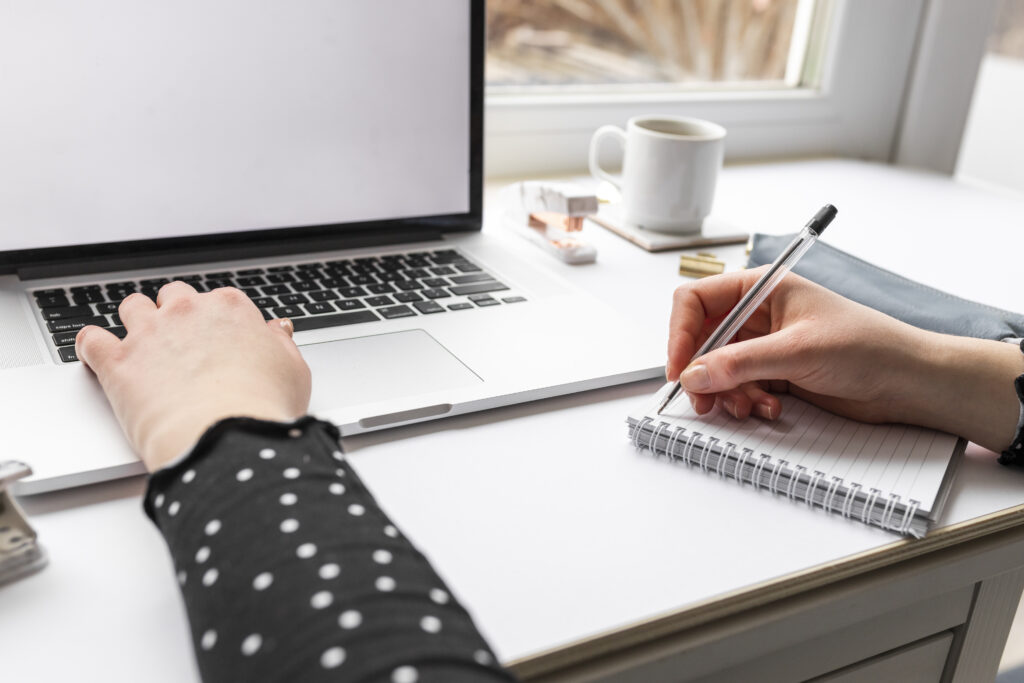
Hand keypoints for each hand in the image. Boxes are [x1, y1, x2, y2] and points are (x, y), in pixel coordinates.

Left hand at [75, 284, 311, 470]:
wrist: (224, 440)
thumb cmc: (262, 409)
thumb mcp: (293, 372)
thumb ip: (281, 345)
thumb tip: (274, 333)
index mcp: (230, 309)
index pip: (217, 299)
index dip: (216, 321)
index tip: (217, 339)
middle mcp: (187, 312)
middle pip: (172, 296)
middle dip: (174, 315)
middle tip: (181, 344)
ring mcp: (149, 333)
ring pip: (132, 308)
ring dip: (135, 323)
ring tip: (141, 346)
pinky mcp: (117, 361)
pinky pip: (90, 339)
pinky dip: (91, 345)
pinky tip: (97, 355)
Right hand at [667, 269, 1022, 451]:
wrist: (908, 381)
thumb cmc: (868, 346)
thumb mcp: (797, 351)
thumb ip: (740, 363)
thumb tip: (694, 375)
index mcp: (761, 288)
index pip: (696, 301)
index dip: (680, 333)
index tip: (679, 368)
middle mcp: (758, 314)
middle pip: (702, 339)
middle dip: (701, 372)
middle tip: (705, 400)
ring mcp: (766, 345)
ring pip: (718, 368)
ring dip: (726, 392)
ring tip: (750, 406)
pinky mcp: (775, 372)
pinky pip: (739, 387)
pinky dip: (746, 401)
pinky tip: (770, 407)